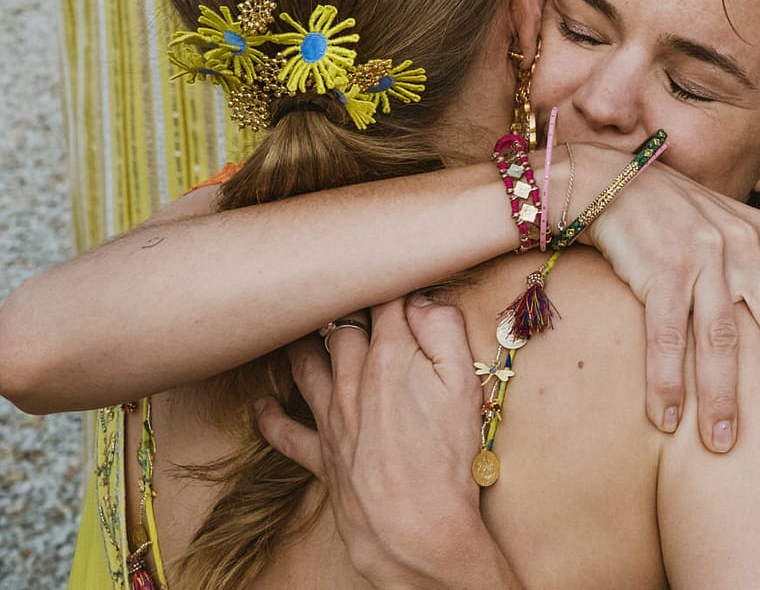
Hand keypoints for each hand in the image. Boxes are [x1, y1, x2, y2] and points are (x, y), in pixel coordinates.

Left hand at [256, 299, 522, 588]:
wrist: (416, 526)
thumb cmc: (448, 456)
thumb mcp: (465, 383)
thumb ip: (444, 330)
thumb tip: (421, 299)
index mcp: (391, 355)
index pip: (385, 300)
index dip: (390, 280)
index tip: (395, 266)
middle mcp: (352, 379)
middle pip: (340, 327)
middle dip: (344, 304)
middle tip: (345, 287)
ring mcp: (331, 417)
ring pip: (305, 366)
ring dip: (302, 342)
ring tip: (300, 323)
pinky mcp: (320, 455)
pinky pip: (283, 432)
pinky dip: (269, 415)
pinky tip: (261, 403)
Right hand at [577, 155, 759, 452]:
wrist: (609, 182)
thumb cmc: (667, 221)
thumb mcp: (722, 234)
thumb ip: (750, 273)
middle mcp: (744, 244)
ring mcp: (706, 254)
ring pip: (723, 341)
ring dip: (721, 399)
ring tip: (720, 445)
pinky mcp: (665, 266)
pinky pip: (670, 335)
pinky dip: (667, 381)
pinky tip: (665, 418)